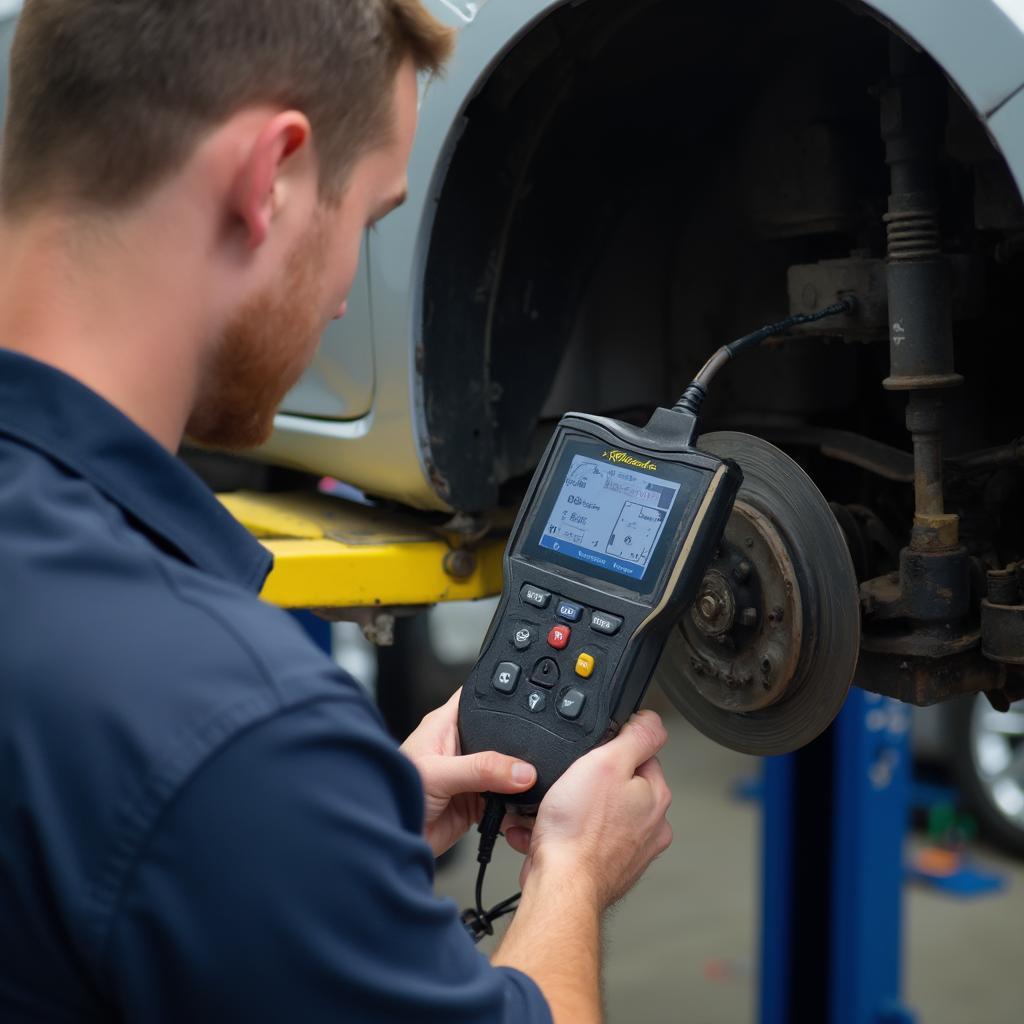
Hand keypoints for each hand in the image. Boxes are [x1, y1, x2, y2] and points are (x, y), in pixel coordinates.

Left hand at [400, 689, 536, 856]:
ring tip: (532, 782)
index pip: (479, 698)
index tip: (531, 699)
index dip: (502, 692)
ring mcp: (469, 775)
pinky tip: (521, 806)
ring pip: (506, 769)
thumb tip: (520, 770)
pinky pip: (505, 799)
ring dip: (518, 777)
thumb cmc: (390, 794)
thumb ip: (480, 769)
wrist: (388, 842)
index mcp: (446, 724)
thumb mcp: (438, 774)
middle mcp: (459, 746)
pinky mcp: (475, 802)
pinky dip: (515, 804)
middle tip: (538, 753)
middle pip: (501, 735)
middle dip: (519, 743)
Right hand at [505, 710, 672, 910]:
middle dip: (586, 783)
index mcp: (656, 797)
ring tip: (554, 814)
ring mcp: (628, 851)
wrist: (559, 887)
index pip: (640, 755)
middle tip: (567, 789)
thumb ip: (637, 736)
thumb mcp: (607, 762)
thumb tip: (652, 720)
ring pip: (593, 814)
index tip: (590, 759)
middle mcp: (650, 827)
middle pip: (615, 785)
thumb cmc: (579, 830)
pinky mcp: (604, 869)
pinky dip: (562, 835)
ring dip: (569, 810)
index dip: (610, 750)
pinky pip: (578, 840)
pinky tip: (547, 834)